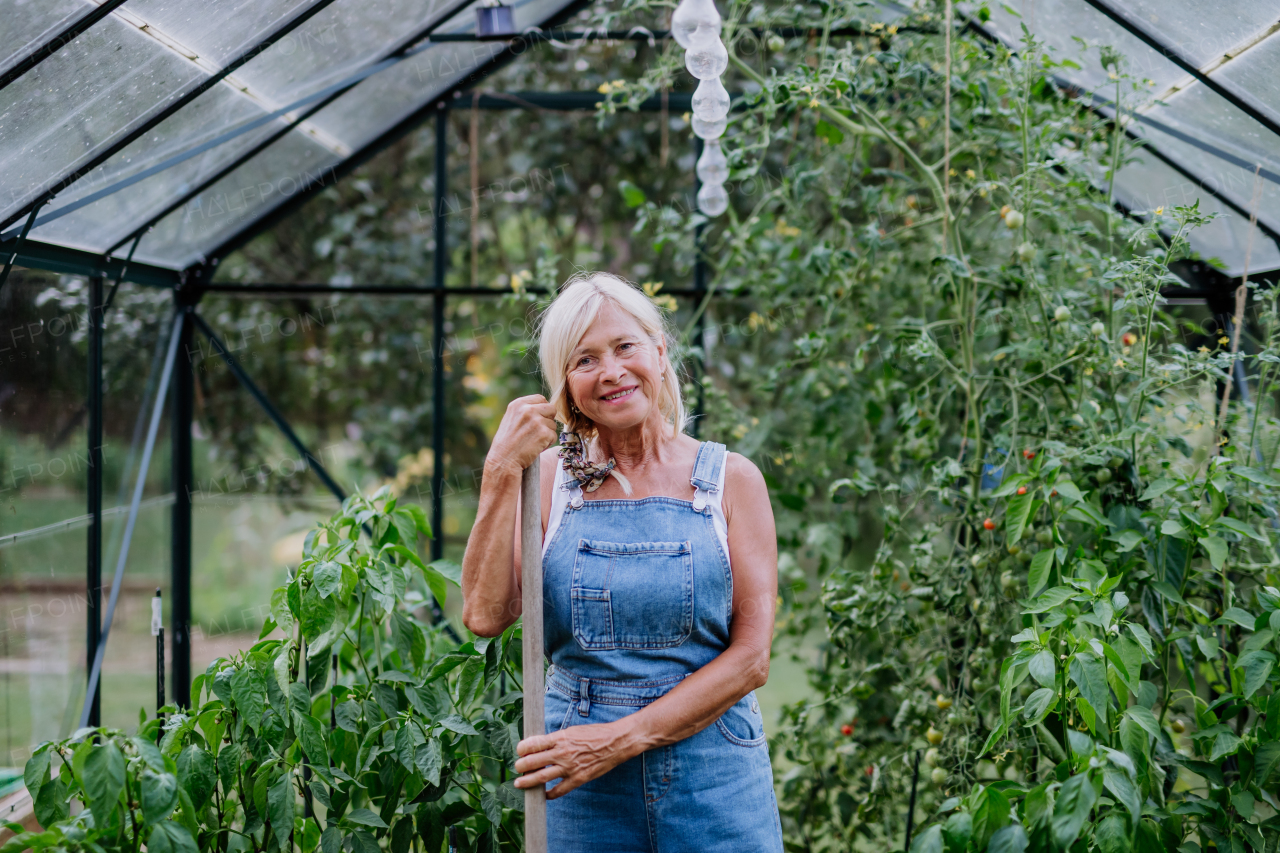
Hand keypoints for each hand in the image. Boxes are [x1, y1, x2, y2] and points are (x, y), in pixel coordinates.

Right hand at [487, 394, 556, 474]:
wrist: (503, 461)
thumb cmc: (506, 444)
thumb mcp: (511, 419)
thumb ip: (525, 411)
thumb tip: (544, 408)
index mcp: (518, 404)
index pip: (541, 399)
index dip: (542, 410)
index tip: (536, 420)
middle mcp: (528, 409)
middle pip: (551, 409)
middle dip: (547, 420)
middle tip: (537, 432)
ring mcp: (537, 421)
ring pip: (553, 425)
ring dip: (547, 434)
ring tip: (532, 442)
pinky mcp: (544, 433)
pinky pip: (554, 436)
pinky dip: (547, 443)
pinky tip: (535, 448)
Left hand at [512, 723, 631, 799]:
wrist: (616, 742)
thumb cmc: (595, 734)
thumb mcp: (572, 731)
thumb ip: (556, 739)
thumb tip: (540, 744)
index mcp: (560, 738)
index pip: (533, 744)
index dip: (522, 749)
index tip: (519, 751)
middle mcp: (562, 753)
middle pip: (533, 762)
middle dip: (521, 766)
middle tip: (517, 768)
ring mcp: (569, 767)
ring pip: (542, 777)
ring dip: (528, 781)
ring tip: (520, 783)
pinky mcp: (578, 778)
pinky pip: (559, 790)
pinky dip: (549, 794)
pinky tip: (544, 795)